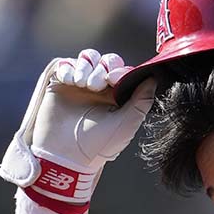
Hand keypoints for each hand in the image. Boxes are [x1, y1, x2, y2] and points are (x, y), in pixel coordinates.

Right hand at [0, 49, 157, 202]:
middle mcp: (99, 89)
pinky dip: (69, 68)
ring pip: (87, 58)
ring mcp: (79, 86)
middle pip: (106, 61)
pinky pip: (65, 64)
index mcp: (117, 97)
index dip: (120, 70)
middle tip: (96, 85)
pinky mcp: (59, 85)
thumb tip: (154, 78)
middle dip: (103, 68)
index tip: (114, 79)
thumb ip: (142, 100)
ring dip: (86, 67)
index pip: (122, 70)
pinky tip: (71, 82)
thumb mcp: (127, 124)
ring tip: (82, 84)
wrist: (66, 155)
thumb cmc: (98, 146)